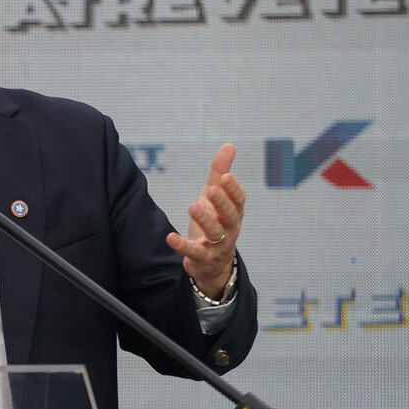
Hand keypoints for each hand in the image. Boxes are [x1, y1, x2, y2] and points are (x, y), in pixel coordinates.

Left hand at [165, 144, 244, 299]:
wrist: (213, 263)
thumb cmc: (216, 221)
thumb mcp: (216, 197)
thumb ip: (220, 172)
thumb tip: (229, 145)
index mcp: (234, 212)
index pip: (239, 200)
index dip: (233, 189)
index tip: (225, 177)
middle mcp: (230, 228)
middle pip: (229, 215)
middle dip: (221, 202)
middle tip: (211, 189)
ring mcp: (218, 245)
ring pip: (214, 233)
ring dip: (204, 220)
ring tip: (192, 206)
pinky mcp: (202, 257)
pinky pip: (193, 251)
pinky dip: (182, 245)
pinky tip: (170, 237)